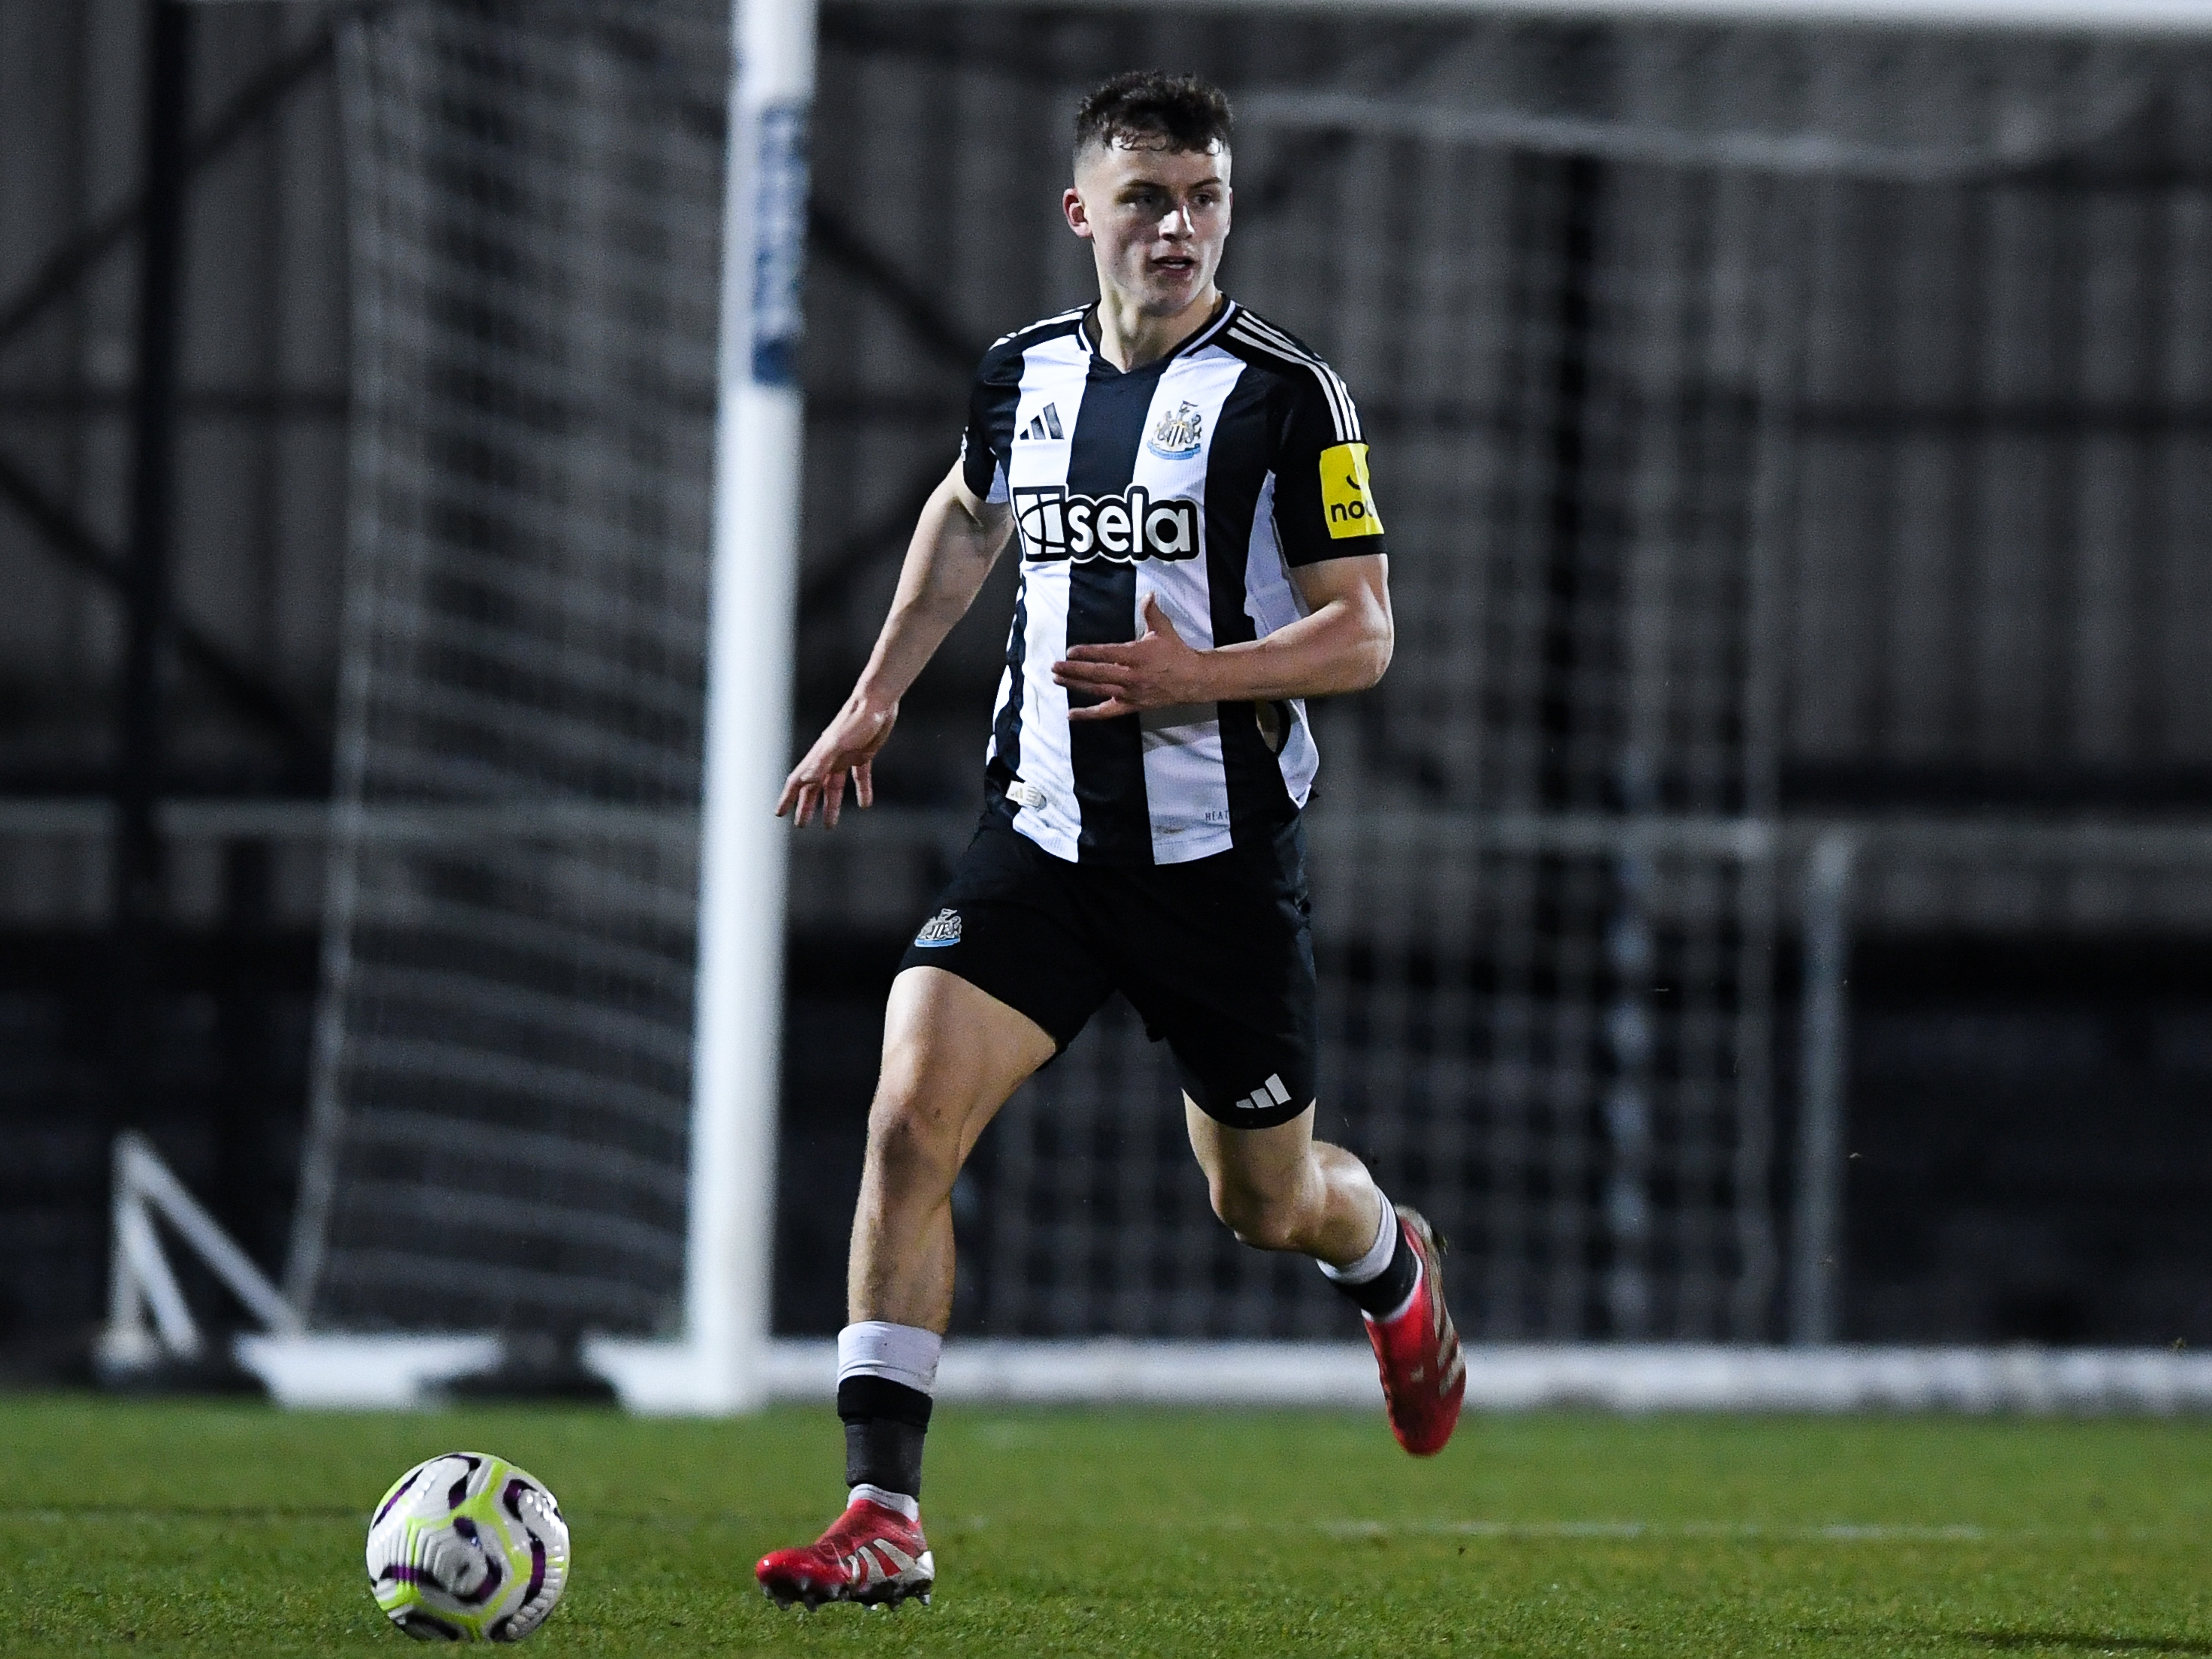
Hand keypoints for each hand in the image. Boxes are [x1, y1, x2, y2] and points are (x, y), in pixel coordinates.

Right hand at [776, 694, 897, 826]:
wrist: (877, 701)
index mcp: (819, 756)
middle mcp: (829, 758)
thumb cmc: (856, 720)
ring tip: (829, 824)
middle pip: (814, 787)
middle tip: (802, 825)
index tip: (779, 813)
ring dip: (831, 804)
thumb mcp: (838, 743)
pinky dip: (861, 791)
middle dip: (806, 806)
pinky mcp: (863, 754)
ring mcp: (845, 756)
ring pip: (835, 786)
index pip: (798, 781)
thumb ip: (821, 762)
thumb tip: (806, 780)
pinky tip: (864, 805)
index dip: (788, 797)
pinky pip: (859, 777)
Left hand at [1052, 594, 1208, 720]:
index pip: (1108, 654)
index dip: (1088, 653)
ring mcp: (1130, 693)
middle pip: (1098, 674)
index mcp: (1138, 655)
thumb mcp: (1164, 629)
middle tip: (1054, 666)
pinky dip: (1088, 714)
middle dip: (1074, 670)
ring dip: (1075, 685)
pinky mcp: (1131, 706)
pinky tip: (1071, 714)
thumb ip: (1152, 612)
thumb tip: (1149, 594)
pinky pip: (1106, 712)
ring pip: (1098, 690)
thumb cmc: (1175, 652)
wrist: (1192, 680)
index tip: (1070, 650)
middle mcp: (1132, 676)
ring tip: (1057, 680)